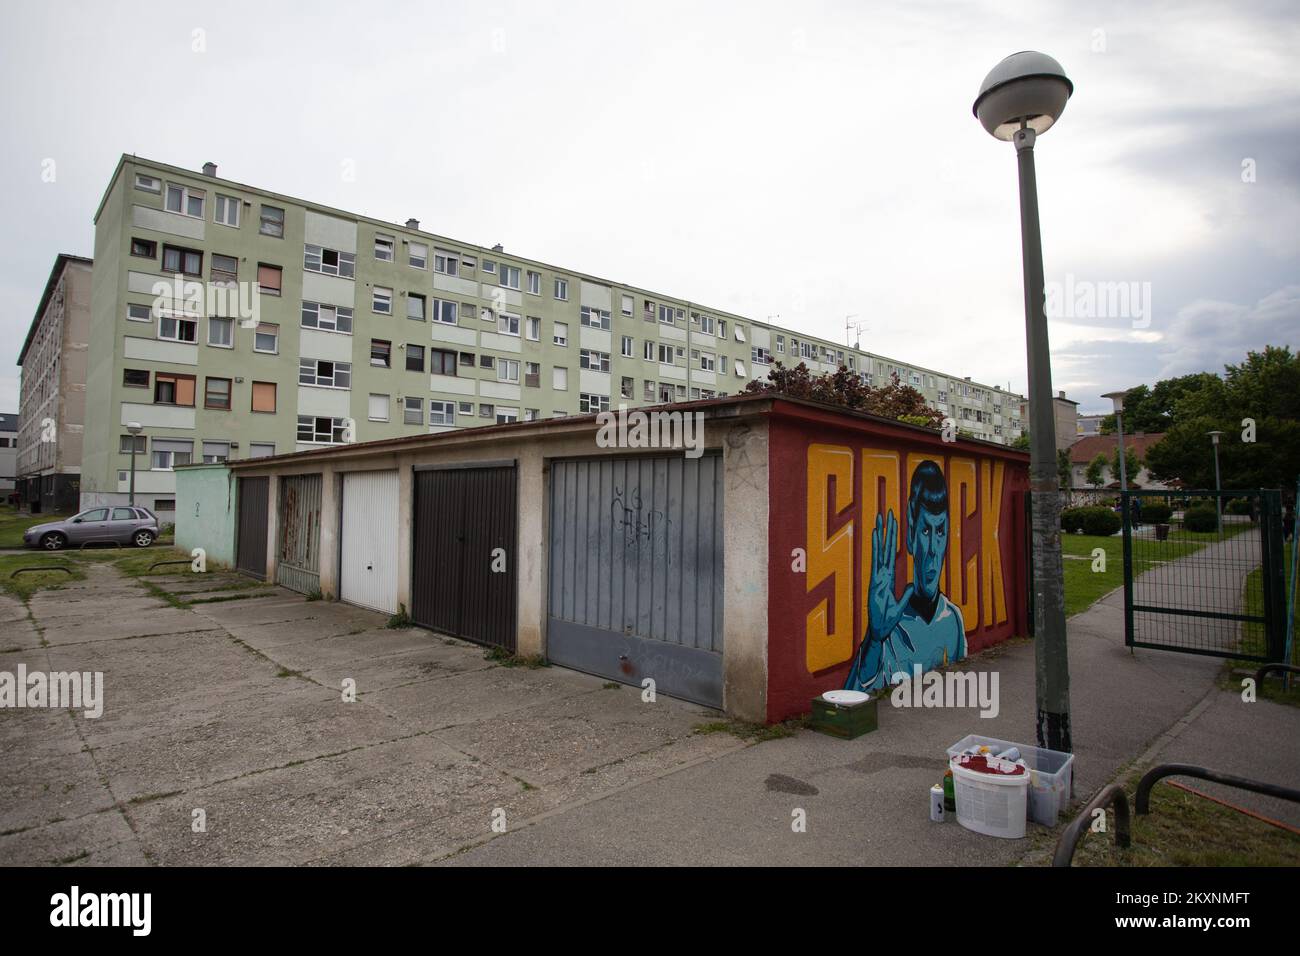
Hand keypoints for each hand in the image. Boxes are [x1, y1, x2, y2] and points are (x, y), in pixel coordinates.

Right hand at [867, 510, 912, 642]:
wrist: (879, 631)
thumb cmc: (886, 620)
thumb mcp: (900, 607)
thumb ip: (906, 595)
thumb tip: (911, 585)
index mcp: (887, 579)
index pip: (890, 555)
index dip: (892, 540)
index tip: (893, 526)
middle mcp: (881, 574)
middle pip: (885, 548)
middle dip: (887, 530)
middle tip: (887, 512)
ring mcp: (878, 576)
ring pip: (880, 551)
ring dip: (881, 534)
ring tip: (881, 518)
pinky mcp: (876, 580)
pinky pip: (877, 560)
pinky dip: (876, 547)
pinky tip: (877, 534)